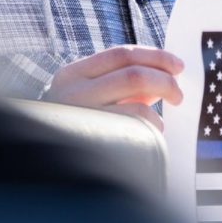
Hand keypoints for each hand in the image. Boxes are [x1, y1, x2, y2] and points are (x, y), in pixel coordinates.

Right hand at [42, 45, 183, 130]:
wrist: (43, 168)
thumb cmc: (76, 130)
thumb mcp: (90, 98)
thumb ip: (121, 83)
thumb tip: (166, 75)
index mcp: (72, 75)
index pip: (121, 54)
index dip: (155, 56)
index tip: (178, 66)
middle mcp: (71, 91)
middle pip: (133, 73)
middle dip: (164, 80)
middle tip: (178, 95)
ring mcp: (79, 116)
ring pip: (134, 100)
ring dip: (158, 105)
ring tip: (161, 120)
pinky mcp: (90, 141)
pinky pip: (133, 125)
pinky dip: (151, 126)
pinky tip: (150, 136)